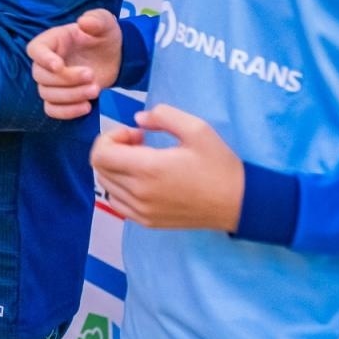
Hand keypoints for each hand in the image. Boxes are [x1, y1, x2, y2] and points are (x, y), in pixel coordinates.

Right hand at [27, 8, 123, 119]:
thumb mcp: (105, 23)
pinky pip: (52, 110)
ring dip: (70, 96)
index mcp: (51, 41)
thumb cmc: (104, 37)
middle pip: (41, 76)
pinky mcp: (60, 98)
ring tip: (96, 90)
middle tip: (92, 75)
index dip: (43, 59)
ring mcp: (52, 82)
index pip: (35, 50)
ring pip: (47, 94)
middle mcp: (46, 62)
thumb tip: (84, 22)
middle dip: (66, 79)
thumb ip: (96, 20)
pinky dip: (66, 112)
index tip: (59, 65)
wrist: (114, 57)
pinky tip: (87, 106)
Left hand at [90, 104, 243, 231]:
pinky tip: (142, 179)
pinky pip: (117, 202)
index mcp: (147, 169)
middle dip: (112, 149)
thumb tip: (137, 120)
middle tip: (138, 143)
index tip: (135, 134)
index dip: (110, 137)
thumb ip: (162, 115)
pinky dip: (119, 186)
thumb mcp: (196, 128)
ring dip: (115, 167)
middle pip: (99, 168)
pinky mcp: (147, 222)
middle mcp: (139, 193)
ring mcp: (141, 211)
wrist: (239, 203)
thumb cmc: (218, 164)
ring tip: (142, 160)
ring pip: (105, 185)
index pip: (99, 154)